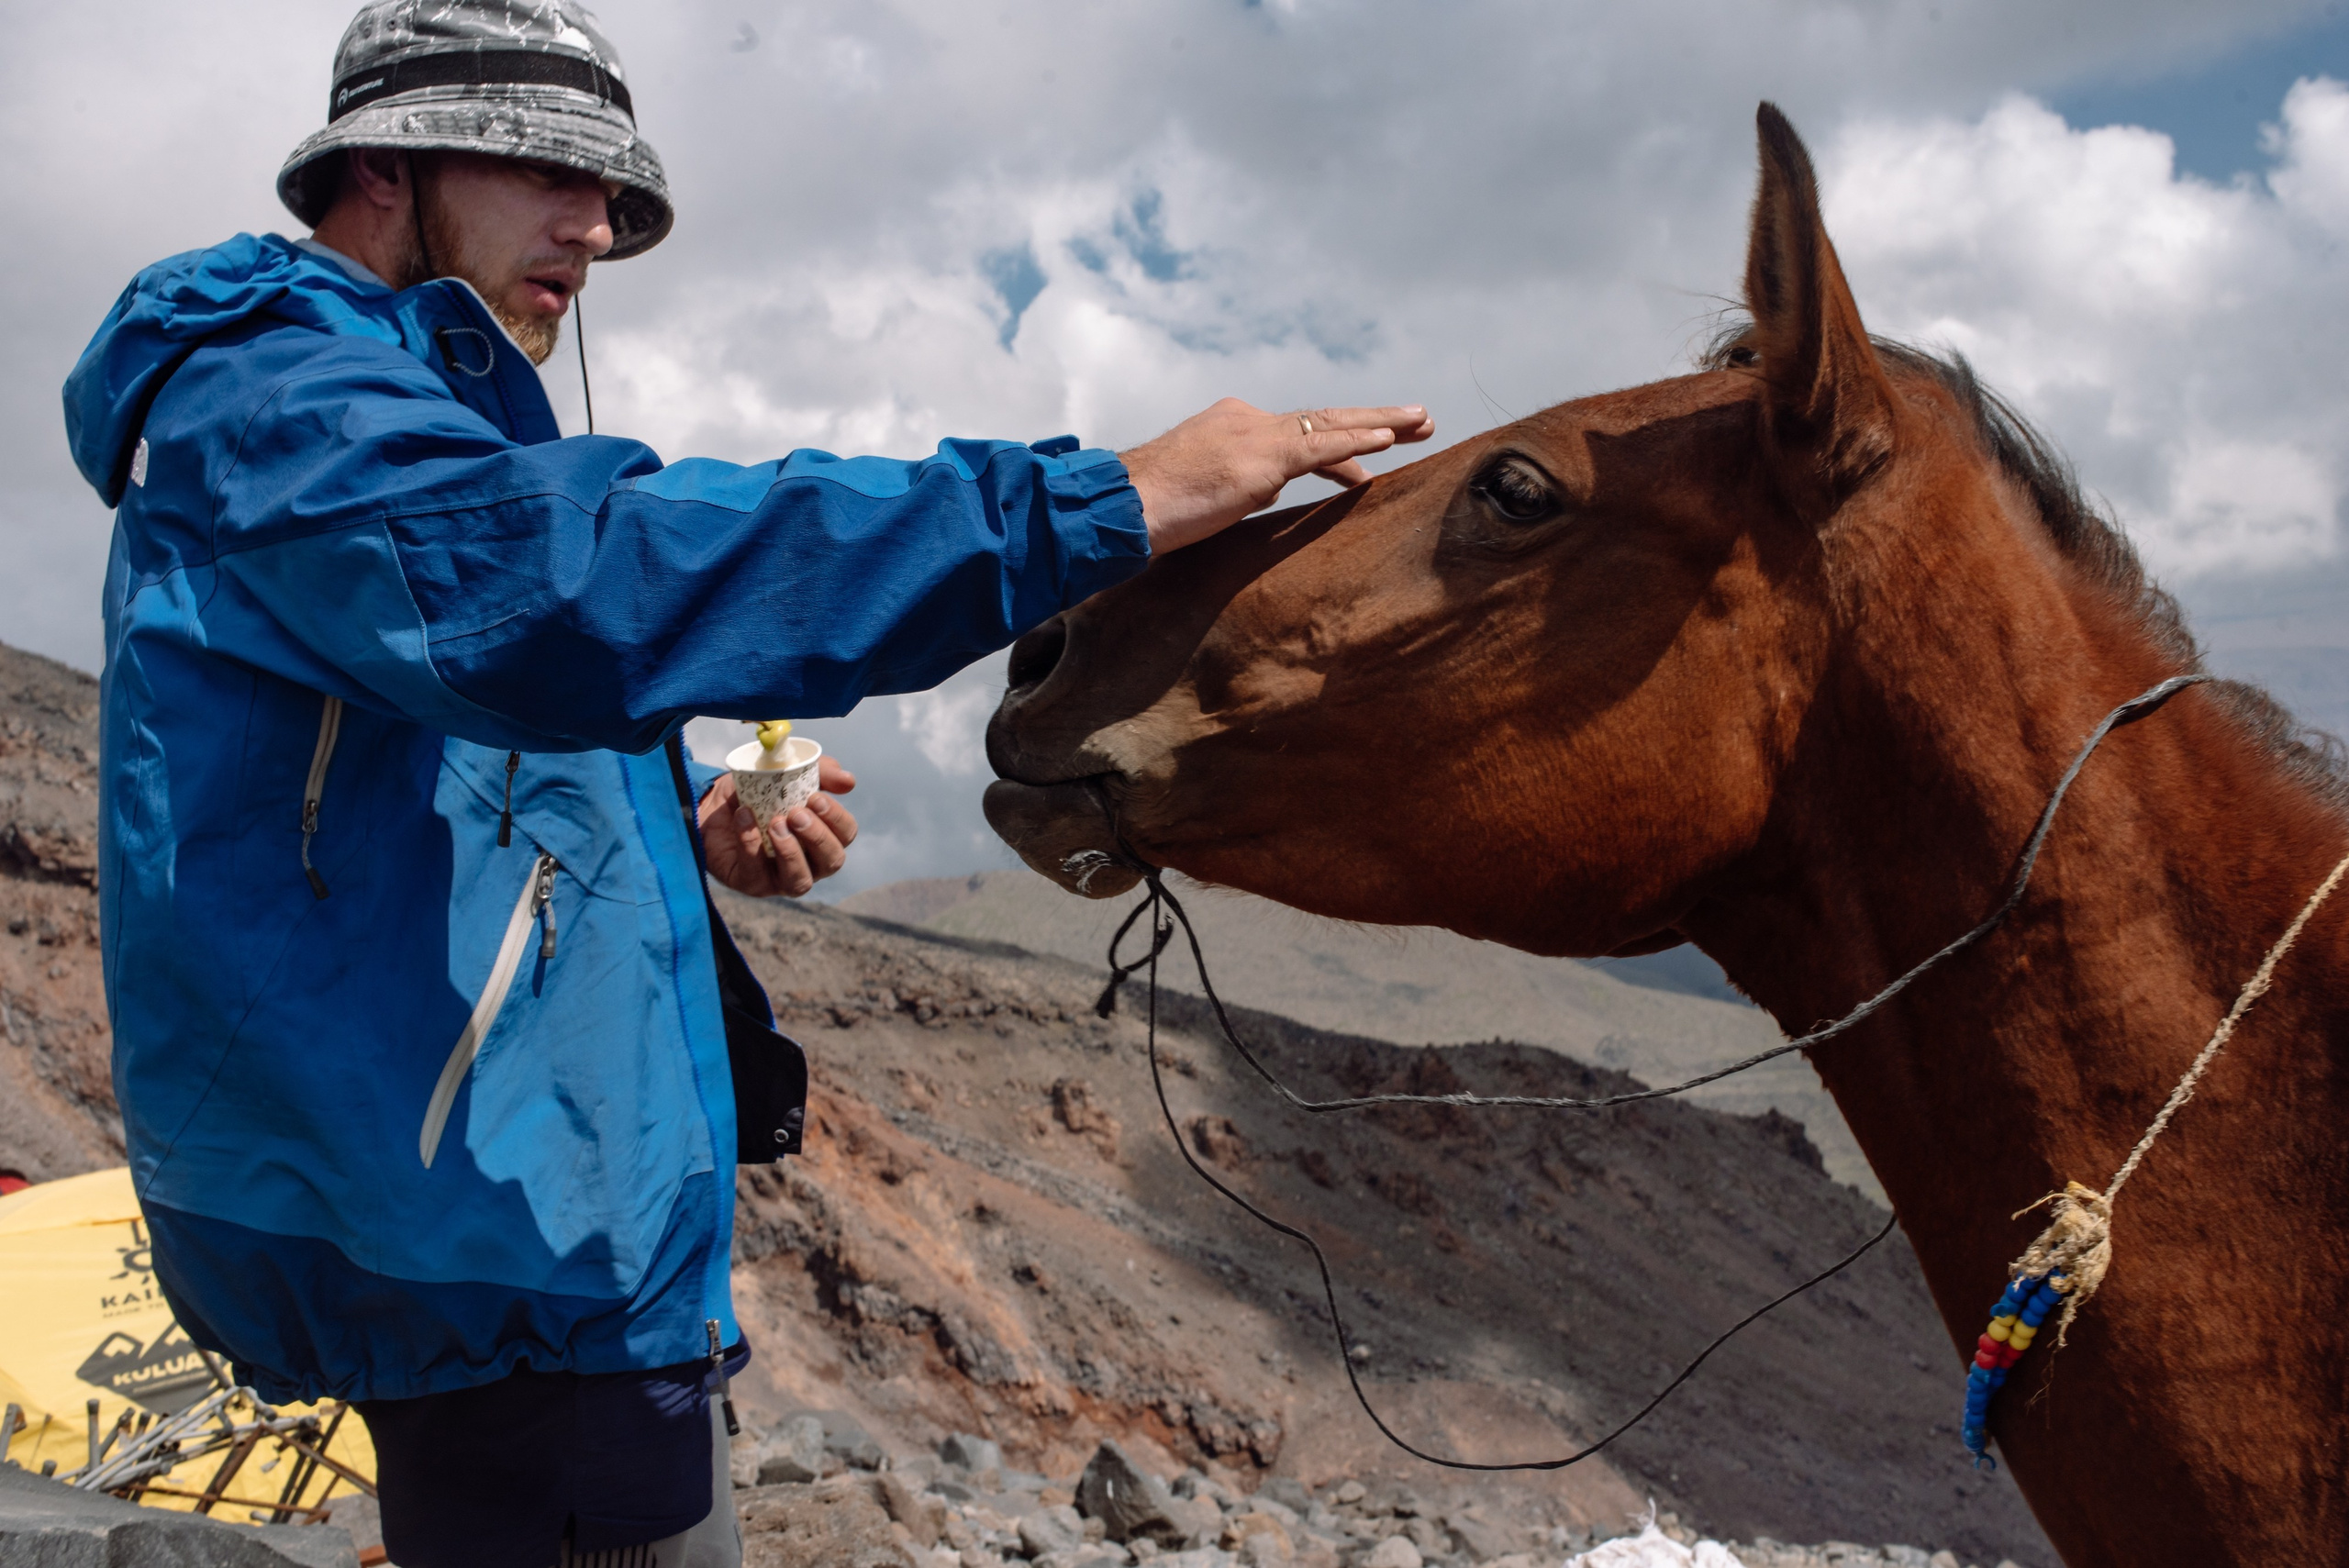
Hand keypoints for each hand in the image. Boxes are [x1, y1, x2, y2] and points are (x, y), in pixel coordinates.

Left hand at [700, 757, 859, 896]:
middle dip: (817, 836)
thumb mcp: (785, 773)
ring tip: (775, 824)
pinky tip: (744, 817)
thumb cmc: (755, 792)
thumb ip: (819, 771)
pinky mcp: (752, 883)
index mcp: (821, 835)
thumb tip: (849, 781)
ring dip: (791, 852)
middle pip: (832, 861)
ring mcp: (780, 878)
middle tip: (796, 813)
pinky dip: (751, 844)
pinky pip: (757, 874)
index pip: (845, 835)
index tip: (815, 797)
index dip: (836, 819)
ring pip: (800, 882)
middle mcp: (808, 861)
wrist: (711, 802)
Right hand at [1119, 398, 1433, 552]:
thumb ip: (1238, 486)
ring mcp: (1255, 435)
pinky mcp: (1262, 458)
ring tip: (1422, 422)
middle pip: (1322, 418)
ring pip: (1331, 424)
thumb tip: (1263, 492)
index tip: (1364, 466)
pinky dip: (1359, 439)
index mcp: (1231, 424)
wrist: (1124, 504)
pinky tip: (1390, 438)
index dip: (1336, 446)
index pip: (1295, 432)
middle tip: (1418, 420)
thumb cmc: (1151, 509)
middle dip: (1372, 420)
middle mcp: (1247, 419)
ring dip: (1382, 422)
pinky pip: (1322, 445)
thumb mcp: (1204, 492)